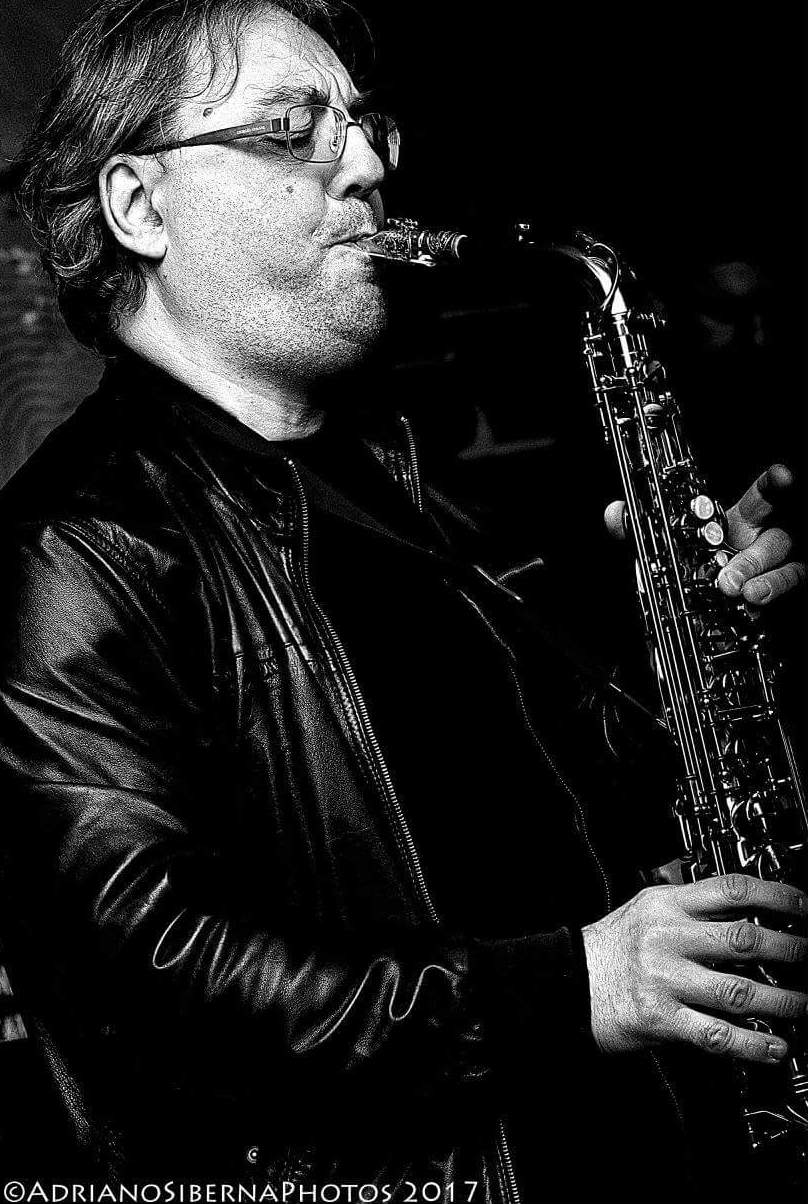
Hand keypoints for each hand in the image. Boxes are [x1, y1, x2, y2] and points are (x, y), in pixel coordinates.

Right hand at [582, 874, 807, 1063]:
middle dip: (788, 949)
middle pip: (741, 939)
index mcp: (666, 904)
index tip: (802, 905)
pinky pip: (715, 1034)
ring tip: (801, 1005)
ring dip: (780, 1001)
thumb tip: (727, 887)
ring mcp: (664, 978)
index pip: (730, 890)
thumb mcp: (642, 905)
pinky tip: (773, 1046)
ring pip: (736, 991)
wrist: (570, 982)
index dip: (775, 896)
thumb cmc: (609, 946)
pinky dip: (751, 1044)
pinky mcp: (661, 1018)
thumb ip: (684, 894)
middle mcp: (667, 937)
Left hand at [604, 463, 804, 606]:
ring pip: (787, 567)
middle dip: (754, 555)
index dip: (772, 485)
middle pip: (773, 539)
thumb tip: (614, 513)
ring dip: (765, 580)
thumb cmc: (700, 564)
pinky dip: (772, 596)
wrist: (715, 606)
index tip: (781, 475)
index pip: (759, 498)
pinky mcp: (784, 591)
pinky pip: (788, 591)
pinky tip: (753, 605)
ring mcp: (780, 566)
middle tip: (729, 576)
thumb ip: (640, 528)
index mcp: (742, 523)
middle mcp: (765, 541)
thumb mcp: (669, 545)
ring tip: (743, 593)